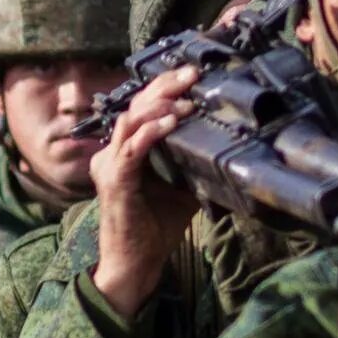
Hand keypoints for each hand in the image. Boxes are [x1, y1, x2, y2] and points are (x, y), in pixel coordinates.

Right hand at [90, 66, 204, 318]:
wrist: (136, 263)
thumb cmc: (155, 228)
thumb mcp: (183, 189)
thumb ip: (194, 165)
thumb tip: (227, 148)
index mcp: (125, 150)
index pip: (142, 108)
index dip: (164, 88)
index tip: (191, 74)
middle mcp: (112, 152)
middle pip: (136, 105)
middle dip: (164, 86)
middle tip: (191, 73)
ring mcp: (110, 165)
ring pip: (131, 120)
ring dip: (159, 106)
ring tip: (185, 99)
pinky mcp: (115, 182)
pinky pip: (131, 148)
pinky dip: (151, 132)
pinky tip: (171, 122)